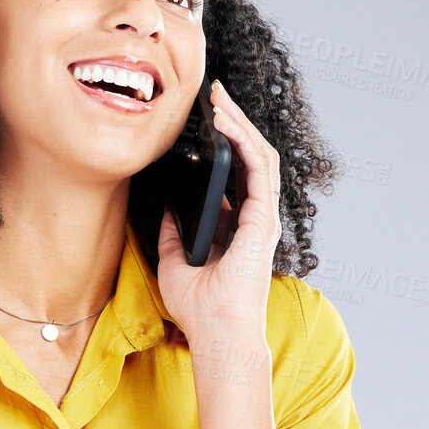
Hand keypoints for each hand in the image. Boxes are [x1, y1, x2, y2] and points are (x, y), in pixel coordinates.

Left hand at [155, 80, 280, 340]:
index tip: (207, 118)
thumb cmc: (201, 310)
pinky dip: (244, 142)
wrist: (217, 334)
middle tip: (215, 94)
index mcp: (238, 226)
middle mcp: (254, 218)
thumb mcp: (175, 265)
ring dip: (241, 124)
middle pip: (252, 157)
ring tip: (220, 100)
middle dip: (235, 122)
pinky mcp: (262, 221)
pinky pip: (258, 170)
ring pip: (260, 156)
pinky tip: (227, 124)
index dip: (226, 142)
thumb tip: (165, 211)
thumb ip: (173, 237)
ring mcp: (262, 218)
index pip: (238, 172)